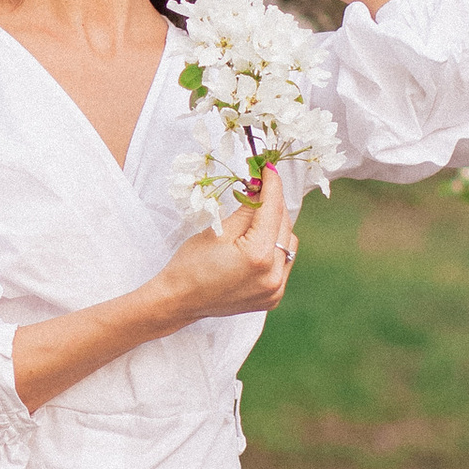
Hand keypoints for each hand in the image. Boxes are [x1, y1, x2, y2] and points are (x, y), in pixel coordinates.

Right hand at [142, 170, 297, 329]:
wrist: (180, 300)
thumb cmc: (191, 264)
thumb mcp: (218, 230)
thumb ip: (246, 208)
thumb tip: (260, 186)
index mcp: (258, 256)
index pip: (272, 210)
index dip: (271, 185)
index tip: (268, 167)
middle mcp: (273, 275)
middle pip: (284, 226)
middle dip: (273, 204)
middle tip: (261, 186)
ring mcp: (275, 289)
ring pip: (288, 244)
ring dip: (277, 226)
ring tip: (257, 217)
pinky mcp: (273, 296)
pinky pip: (283, 262)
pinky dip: (275, 248)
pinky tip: (258, 242)